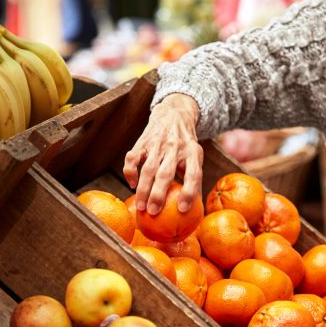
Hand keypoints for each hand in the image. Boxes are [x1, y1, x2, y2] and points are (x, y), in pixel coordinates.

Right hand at [123, 93, 202, 214]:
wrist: (174, 114)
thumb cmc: (185, 145)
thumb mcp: (195, 157)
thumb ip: (194, 179)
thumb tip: (196, 211)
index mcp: (193, 153)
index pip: (193, 174)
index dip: (189, 192)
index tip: (183, 210)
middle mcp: (175, 147)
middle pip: (166, 173)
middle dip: (158, 194)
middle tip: (153, 213)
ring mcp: (157, 143)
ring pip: (148, 168)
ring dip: (143, 189)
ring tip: (140, 207)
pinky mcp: (142, 141)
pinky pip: (133, 158)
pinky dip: (130, 172)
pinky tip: (132, 185)